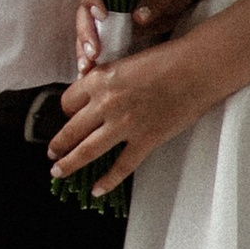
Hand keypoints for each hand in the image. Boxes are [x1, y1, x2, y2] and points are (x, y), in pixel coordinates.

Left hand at [49, 39, 215, 194]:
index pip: (68, 101)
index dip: (66, 111)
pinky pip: (120, 167)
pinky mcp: (145, 140)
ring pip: (87, 151)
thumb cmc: (168, 58)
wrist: (198, 68)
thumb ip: (108, 79)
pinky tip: (97, 190)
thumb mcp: (127, 61)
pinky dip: (107, 181)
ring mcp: (125, 125)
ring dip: (69, 163)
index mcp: (100, 80)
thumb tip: (96, 93)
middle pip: (71, 129)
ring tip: (59, 171)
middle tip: (51, 153)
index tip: (68, 117)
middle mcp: (106, 103)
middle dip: (58, 144)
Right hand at [74, 0, 200, 71]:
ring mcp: (104, 16)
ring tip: (87, 69)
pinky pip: (95, 46)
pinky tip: (88, 75)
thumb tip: (138, 17)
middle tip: (94, 52)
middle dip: (86, 33)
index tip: (103, 16)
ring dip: (83, 50)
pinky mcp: (109, 34)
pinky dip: (90, 61)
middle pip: (83, 12)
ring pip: (85, 32)